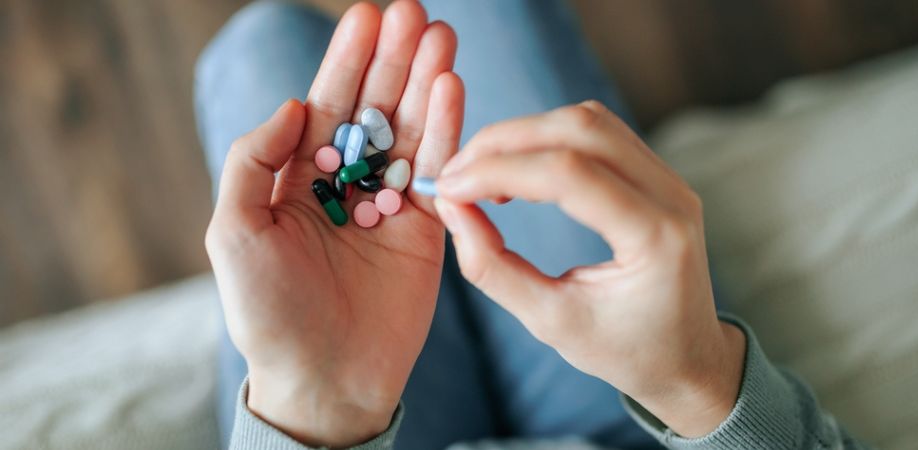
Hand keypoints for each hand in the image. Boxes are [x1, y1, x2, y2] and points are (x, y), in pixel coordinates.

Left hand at [205, 2, 462, 446]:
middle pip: (375, 109)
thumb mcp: (236, 231)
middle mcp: (347, 184)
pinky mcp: (428, 231)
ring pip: (411, 133)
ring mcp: (391, 205)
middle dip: (394, 60)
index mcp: (299, 178)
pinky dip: (448, 133)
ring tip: (442, 37)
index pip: (327, 105)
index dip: (347, 60)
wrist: (322, 379)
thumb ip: (254, 162)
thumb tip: (295, 104)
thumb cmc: (266, 311)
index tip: (368, 15)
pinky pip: (439, 175)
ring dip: (427, 84)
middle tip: (415, 12)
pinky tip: (453, 91)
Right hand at [433, 101, 745, 437]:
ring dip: (525, 134)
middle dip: (505, 141)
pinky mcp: (658, 174)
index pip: (569, 174)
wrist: (688, 358)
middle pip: (580, 129)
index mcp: (656, 238)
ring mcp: (671, 179)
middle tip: (455, 173)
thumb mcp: (550, 322)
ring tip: (481, 173)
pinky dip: (548, 139)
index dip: (499, 170)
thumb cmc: (624, 351)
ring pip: (589, 120)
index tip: (449, 188)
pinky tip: (516, 169)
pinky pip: (599, 133)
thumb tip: (450, 208)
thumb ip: (493, 267)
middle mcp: (673, 196)